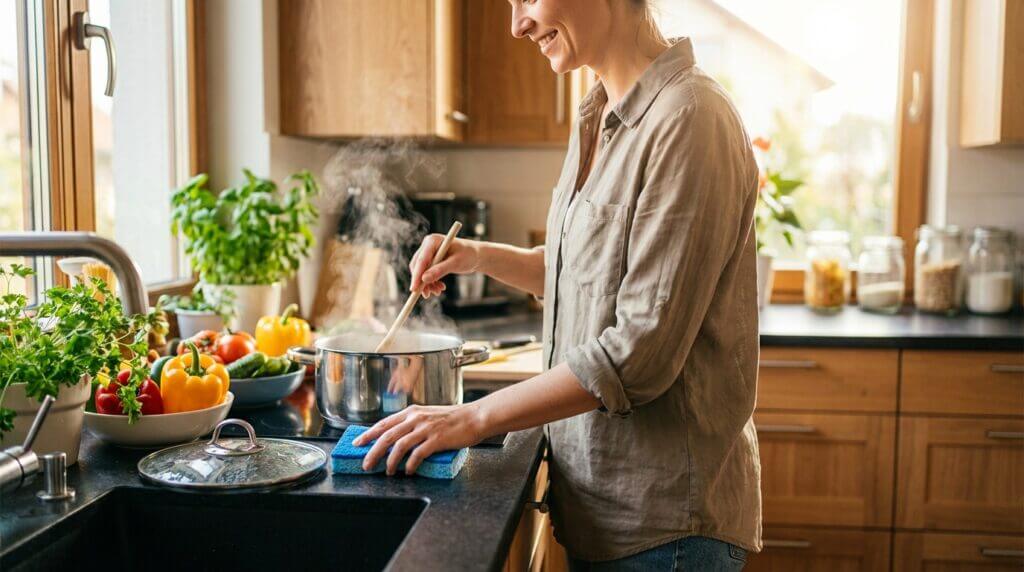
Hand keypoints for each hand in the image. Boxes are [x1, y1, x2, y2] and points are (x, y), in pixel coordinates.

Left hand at [352, 403, 485, 474]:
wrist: (475, 417)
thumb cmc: (454, 418)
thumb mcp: (429, 415)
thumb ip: (413, 423)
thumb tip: (397, 437)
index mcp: (412, 412)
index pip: (384, 423)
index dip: (368, 434)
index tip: (357, 443)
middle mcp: (416, 418)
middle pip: (387, 436)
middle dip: (373, 452)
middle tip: (366, 464)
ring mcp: (426, 429)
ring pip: (399, 446)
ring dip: (390, 461)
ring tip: (387, 472)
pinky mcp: (436, 440)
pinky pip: (417, 454)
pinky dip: (410, 465)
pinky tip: (409, 472)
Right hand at [410, 235, 480, 297]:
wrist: (476, 255)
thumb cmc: (469, 255)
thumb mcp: (456, 263)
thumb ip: (440, 270)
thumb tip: (424, 279)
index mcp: (433, 241)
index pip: (421, 260)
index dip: (416, 275)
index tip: (414, 289)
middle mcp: (428, 245)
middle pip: (417, 266)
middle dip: (422, 281)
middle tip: (427, 295)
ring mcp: (428, 253)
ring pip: (421, 272)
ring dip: (427, 284)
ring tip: (438, 291)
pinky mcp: (431, 260)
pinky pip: (425, 274)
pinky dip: (431, 282)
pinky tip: (439, 287)